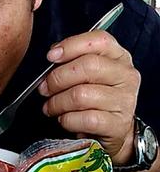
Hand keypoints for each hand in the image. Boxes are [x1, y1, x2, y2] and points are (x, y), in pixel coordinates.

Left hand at [38, 28, 139, 164]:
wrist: (112, 131)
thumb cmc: (95, 99)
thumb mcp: (87, 75)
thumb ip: (73, 60)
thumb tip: (53, 56)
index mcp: (119, 57)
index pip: (99, 40)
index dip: (71, 46)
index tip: (51, 57)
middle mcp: (126, 76)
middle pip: (88, 66)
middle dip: (58, 78)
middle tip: (44, 89)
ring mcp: (125, 100)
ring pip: (81, 95)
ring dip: (58, 102)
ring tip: (51, 107)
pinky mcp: (118, 124)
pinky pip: (84, 119)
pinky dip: (67, 120)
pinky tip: (64, 119)